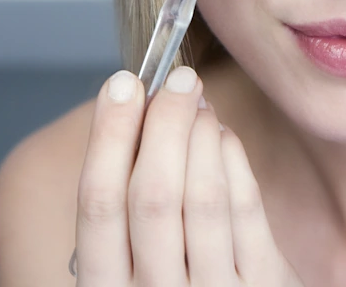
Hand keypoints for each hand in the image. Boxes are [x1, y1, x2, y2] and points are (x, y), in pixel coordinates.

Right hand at [73, 66, 305, 285]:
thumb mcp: (129, 278)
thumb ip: (122, 224)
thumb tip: (130, 126)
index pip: (98, 205)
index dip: (109, 136)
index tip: (122, 84)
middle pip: (153, 195)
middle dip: (163, 123)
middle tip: (174, 79)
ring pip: (204, 199)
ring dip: (200, 136)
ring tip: (197, 100)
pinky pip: (247, 213)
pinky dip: (233, 162)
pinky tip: (223, 135)